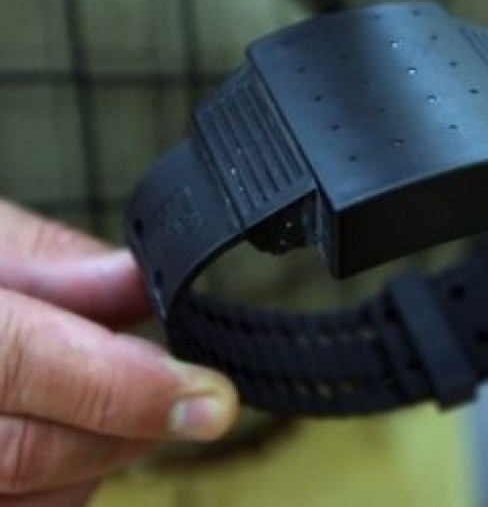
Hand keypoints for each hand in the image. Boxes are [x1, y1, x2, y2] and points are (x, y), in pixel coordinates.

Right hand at [0, 201, 238, 503]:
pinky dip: (55, 491)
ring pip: (23, 500)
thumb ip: (49, 260)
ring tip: (112, 406)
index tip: (211, 398)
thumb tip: (139, 282)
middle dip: (124, 428)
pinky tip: (67, 441)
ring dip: (93, 463)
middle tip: (187, 398)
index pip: (17, 360)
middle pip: (22, 452)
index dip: (124, 386)